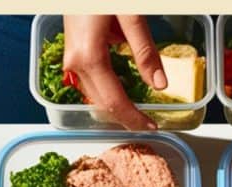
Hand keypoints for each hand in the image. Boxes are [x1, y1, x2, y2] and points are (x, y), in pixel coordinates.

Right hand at [63, 15, 166, 129]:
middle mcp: (75, 62)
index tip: (152, 127)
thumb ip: (145, 50)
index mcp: (89, 57)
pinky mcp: (74, 51)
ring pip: (95, 94)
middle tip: (149, 124)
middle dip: (125, 117)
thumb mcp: (131, 15)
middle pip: (102, 103)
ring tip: (139, 112)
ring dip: (117, 106)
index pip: (114, 101)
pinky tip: (124, 91)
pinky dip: (109, 91)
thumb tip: (160, 84)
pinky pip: (92, 81)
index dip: (134, 117)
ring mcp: (72, 58)